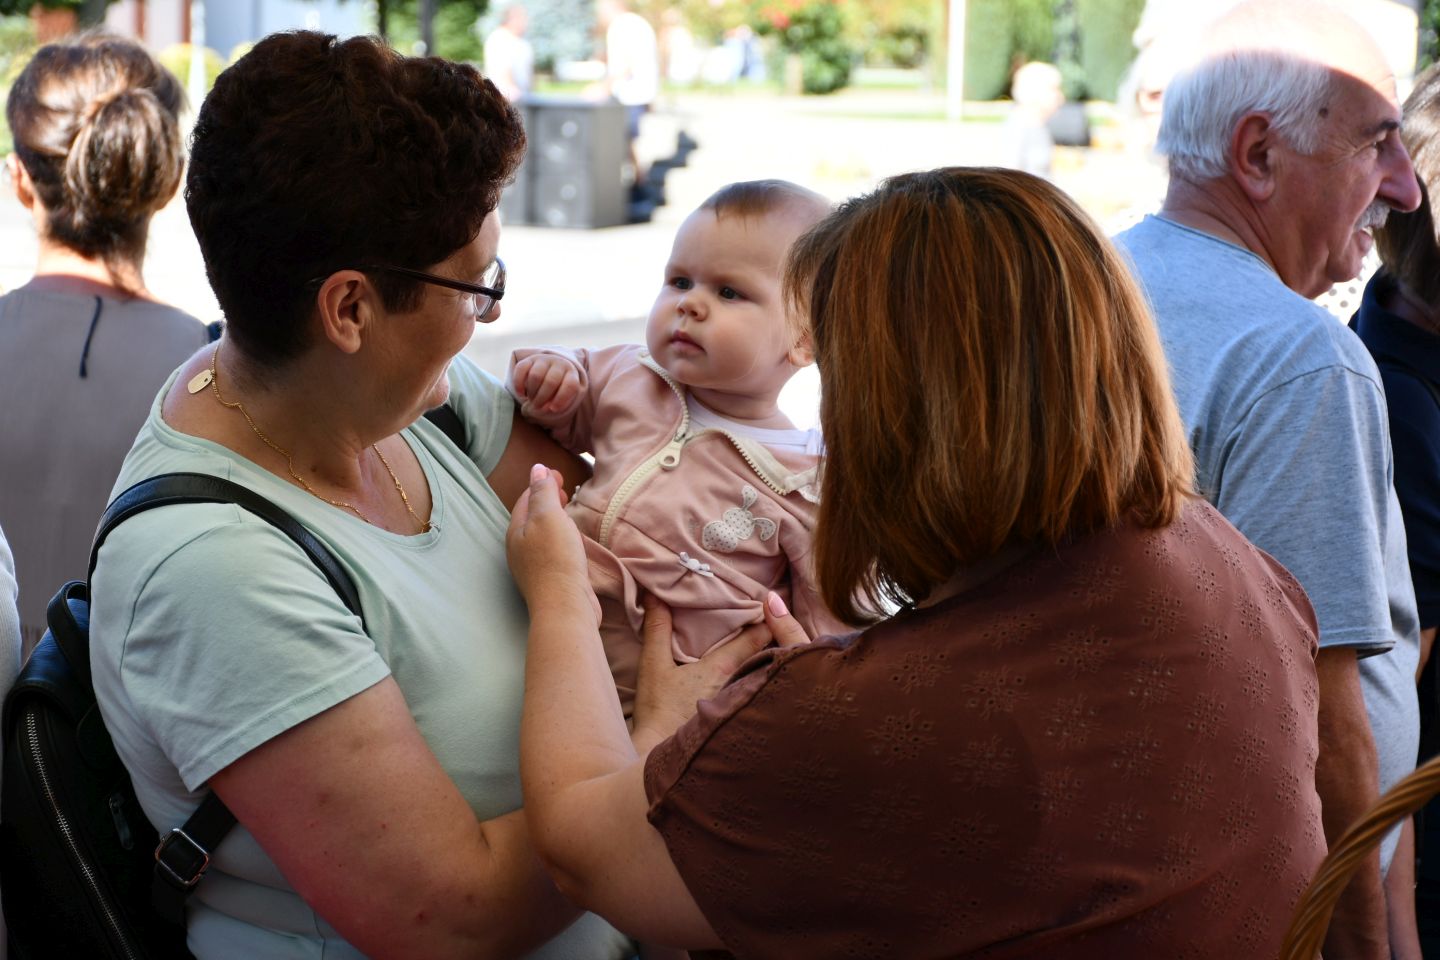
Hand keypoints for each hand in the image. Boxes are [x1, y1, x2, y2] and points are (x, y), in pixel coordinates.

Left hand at [505, 463, 597, 623]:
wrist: (566, 607)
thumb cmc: (556, 559)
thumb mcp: (549, 517)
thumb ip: (543, 492)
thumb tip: (536, 468)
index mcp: (515, 531)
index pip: (526, 499)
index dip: (541, 482)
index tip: (560, 474)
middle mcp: (520, 549)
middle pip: (532, 517)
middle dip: (547, 500)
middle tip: (565, 489)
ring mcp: (534, 566)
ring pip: (542, 534)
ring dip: (555, 519)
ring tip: (569, 511)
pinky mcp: (550, 579)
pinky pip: (553, 550)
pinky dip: (561, 537)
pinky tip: (573, 540)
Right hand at [512, 355, 581, 413]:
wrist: (549, 373)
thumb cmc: (557, 391)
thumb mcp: (562, 399)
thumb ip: (557, 405)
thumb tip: (546, 408)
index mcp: (571, 374)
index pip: (570, 385)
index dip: (561, 399)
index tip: (553, 409)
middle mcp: (559, 363)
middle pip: (551, 382)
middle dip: (542, 399)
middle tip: (538, 407)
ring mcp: (543, 359)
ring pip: (536, 376)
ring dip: (532, 393)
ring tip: (532, 400)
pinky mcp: (528, 359)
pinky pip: (521, 369)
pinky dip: (519, 384)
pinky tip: (521, 394)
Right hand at [631, 593, 810, 751]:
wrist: (657, 756)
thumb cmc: (658, 711)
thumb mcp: (653, 665)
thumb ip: (657, 628)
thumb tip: (655, 593)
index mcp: (726, 666)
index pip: (758, 635)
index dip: (768, 617)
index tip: (771, 602)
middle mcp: (744, 685)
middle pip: (767, 655)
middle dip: (773, 637)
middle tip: (774, 618)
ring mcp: (745, 706)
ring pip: (765, 676)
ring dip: (768, 662)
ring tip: (771, 646)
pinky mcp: (743, 723)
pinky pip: (759, 696)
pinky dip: (761, 684)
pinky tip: (756, 682)